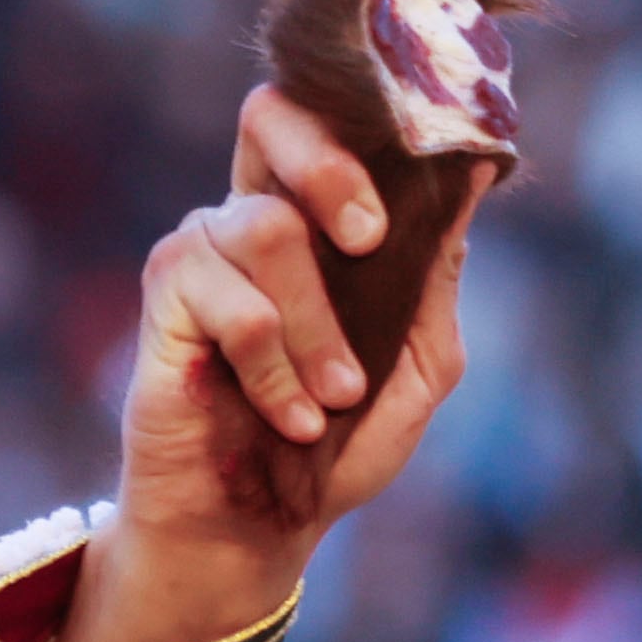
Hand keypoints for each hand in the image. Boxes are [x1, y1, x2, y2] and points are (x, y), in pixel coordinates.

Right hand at [59, 85, 476, 641]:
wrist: (259, 527)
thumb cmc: (337, 446)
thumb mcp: (419, 362)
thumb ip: (437, 273)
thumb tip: (476, 174)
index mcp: (315, 220)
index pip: (327, 120)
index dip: (368, 114)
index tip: (434, 160)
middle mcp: (251, 218)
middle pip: (269, 115)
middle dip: (330, 166)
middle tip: (369, 238)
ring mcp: (203, 251)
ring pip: (270, 231)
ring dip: (318, 330)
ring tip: (334, 396)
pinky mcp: (165, 296)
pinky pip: (234, 305)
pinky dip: (276, 370)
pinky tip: (291, 417)